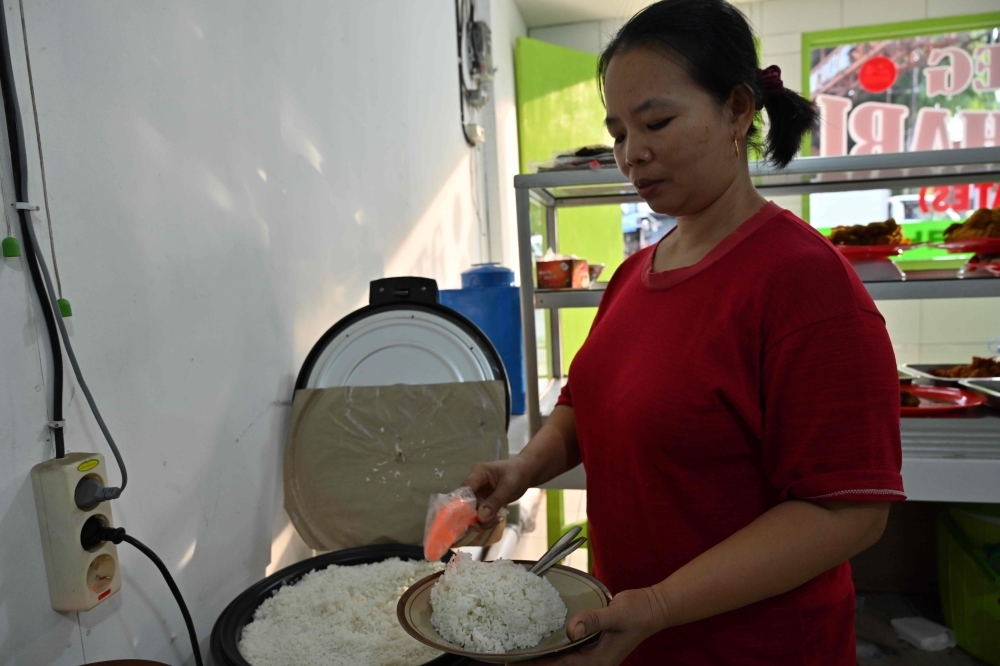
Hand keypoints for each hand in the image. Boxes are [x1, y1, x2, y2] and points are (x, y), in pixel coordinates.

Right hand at [462, 457, 533, 522]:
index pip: (464, 490)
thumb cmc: (517, 473)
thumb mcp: (508, 486)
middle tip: (482, 526)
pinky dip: (487, 520)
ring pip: (473, 511)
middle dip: (473, 517)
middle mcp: (475, 483)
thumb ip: (495, 501)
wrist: (526, 473)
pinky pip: (481, 514)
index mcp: (478, 473)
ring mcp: (478, 493)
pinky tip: (497, 518)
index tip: (468, 521)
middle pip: (466, 503)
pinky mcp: (484, 501)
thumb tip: (481, 518)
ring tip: (496, 520)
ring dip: (482, 520)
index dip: (462, 505)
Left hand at [529, 588, 666, 665]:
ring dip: (546, 652)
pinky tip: (544, 635)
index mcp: (598, 660)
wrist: (654, 607)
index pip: (562, 665)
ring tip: (522, 647)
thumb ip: (593, 621)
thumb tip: (571, 630)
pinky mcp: (593, 641)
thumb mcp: (615, 615)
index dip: (540, 663)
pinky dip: (557, 642)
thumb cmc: (638, 612)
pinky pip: (571, 646)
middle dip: (538, 660)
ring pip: (564, 656)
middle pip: (560, 664)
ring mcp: (594, 651)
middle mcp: (594, 659)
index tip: (518, 660)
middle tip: (512, 655)